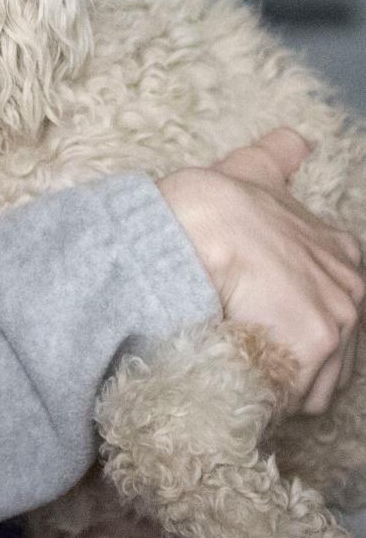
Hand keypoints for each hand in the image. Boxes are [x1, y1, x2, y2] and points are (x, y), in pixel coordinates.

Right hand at [158, 128, 363, 413]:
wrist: (188, 226)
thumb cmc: (211, 201)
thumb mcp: (247, 170)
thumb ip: (276, 158)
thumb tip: (298, 139)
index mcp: (337, 250)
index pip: (328, 303)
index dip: (290, 314)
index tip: (258, 316)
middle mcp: (348, 287)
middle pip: (326, 347)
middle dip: (286, 354)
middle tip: (239, 346)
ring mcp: (334, 320)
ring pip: (311, 380)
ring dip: (275, 381)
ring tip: (232, 367)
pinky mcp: (309, 351)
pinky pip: (288, 397)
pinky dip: (260, 398)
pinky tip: (230, 380)